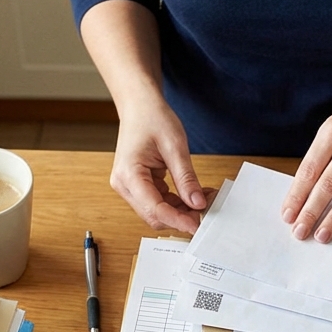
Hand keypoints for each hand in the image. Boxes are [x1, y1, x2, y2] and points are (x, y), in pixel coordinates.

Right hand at [110, 100, 212, 234]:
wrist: (139, 105)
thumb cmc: (152, 118)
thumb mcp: (175, 146)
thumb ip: (186, 177)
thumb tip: (197, 203)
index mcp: (129, 174)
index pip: (154, 208)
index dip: (177, 220)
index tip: (197, 225)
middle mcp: (124, 184)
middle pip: (154, 216)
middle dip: (180, 217)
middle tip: (206, 211)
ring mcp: (129, 187)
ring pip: (157, 212)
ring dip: (180, 211)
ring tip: (204, 199)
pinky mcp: (138, 186)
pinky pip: (158, 203)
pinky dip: (176, 203)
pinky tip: (193, 196)